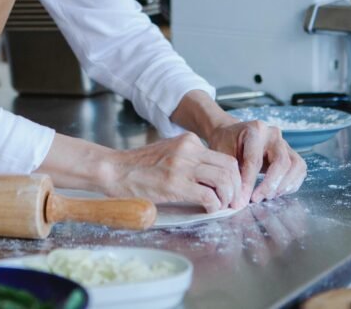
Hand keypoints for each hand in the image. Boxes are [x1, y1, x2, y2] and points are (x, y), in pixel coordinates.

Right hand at [101, 133, 242, 212]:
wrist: (114, 170)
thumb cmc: (139, 167)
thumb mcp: (168, 152)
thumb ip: (188, 160)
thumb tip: (210, 178)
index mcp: (188, 141)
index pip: (225, 158)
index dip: (234, 177)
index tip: (232, 191)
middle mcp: (189, 150)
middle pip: (230, 168)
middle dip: (236, 188)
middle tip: (233, 202)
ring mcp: (183, 166)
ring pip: (224, 181)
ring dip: (227, 198)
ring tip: (221, 207)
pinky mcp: (176, 184)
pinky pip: (208, 196)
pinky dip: (214, 206)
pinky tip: (208, 210)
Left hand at [206, 119, 307, 207]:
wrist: (233, 134)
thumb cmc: (226, 143)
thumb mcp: (223, 153)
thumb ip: (232, 174)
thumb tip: (240, 202)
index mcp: (255, 130)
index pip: (255, 160)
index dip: (249, 182)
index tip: (243, 199)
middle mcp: (273, 134)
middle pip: (282, 162)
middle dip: (270, 185)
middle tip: (256, 199)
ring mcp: (285, 143)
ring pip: (296, 166)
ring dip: (283, 186)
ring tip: (267, 196)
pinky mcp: (291, 153)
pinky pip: (299, 171)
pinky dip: (290, 185)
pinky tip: (275, 191)